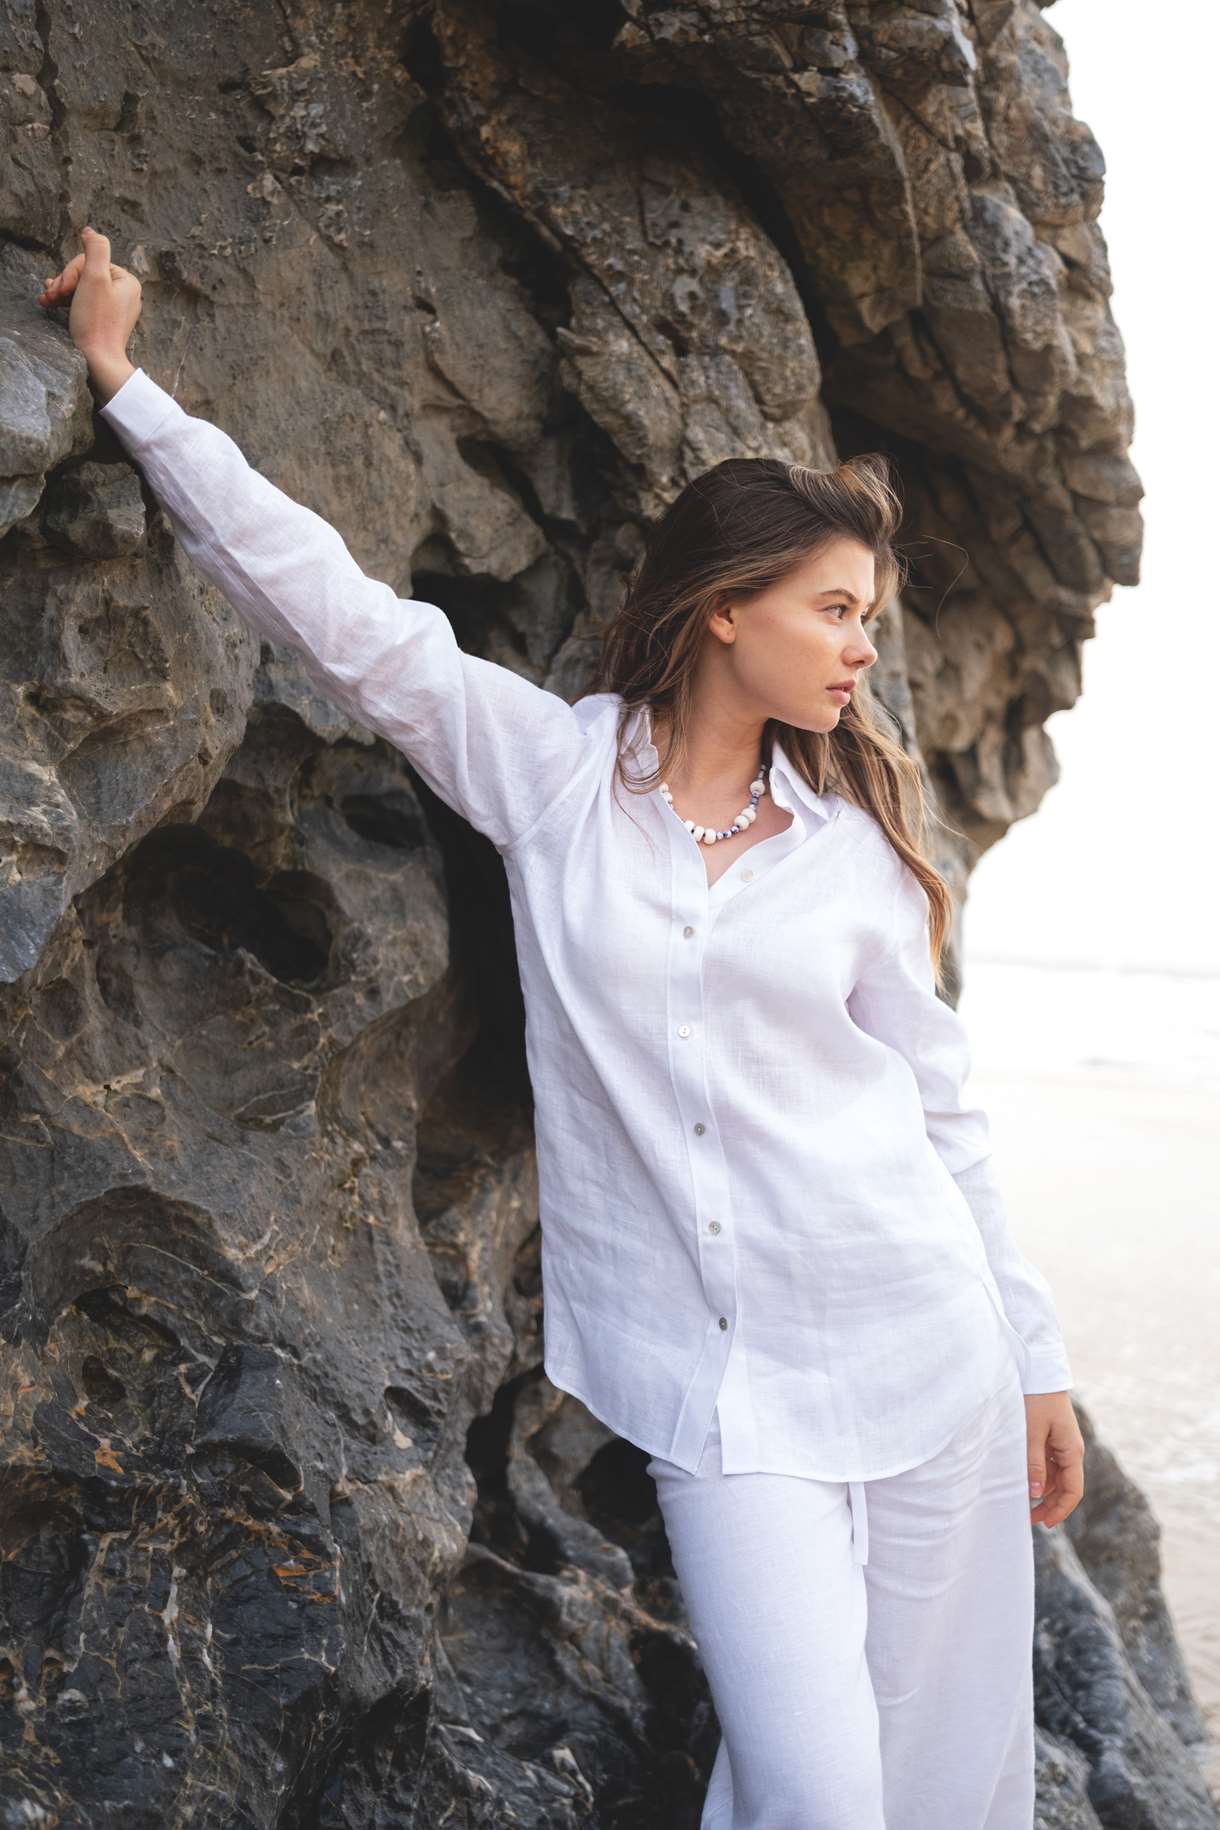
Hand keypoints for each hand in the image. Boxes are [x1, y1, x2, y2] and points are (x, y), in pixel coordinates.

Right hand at [37, 226, 141, 397]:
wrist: (98, 361)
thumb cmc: (96, 321)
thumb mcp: (95, 277)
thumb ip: (95, 249)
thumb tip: (90, 230)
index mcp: (126, 280)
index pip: (90, 262)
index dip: (71, 273)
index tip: (62, 289)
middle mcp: (124, 293)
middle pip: (86, 275)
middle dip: (64, 283)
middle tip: (50, 296)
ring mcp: (114, 308)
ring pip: (81, 289)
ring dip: (60, 291)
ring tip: (46, 300)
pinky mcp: (104, 321)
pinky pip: (84, 303)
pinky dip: (67, 302)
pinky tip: (51, 304)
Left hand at [1024, 1391, 1083, 1529]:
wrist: (1037, 1371)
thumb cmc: (1035, 1399)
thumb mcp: (1031, 1432)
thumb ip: (1033, 1463)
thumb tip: (1036, 1493)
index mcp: (1072, 1450)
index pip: (1073, 1490)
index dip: (1061, 1510)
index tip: (1045, 1523)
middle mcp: (1071, 1450)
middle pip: (1066, 1486)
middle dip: (1050, 1504)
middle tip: (1030, 1519)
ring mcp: (1062, 1444)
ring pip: (1057, 1476)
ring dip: (1044, 1491)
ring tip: (1024, 1502)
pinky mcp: (1051, 1437)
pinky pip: (1049, 1463)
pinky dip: (1039, 1475)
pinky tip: (1025, 1480)